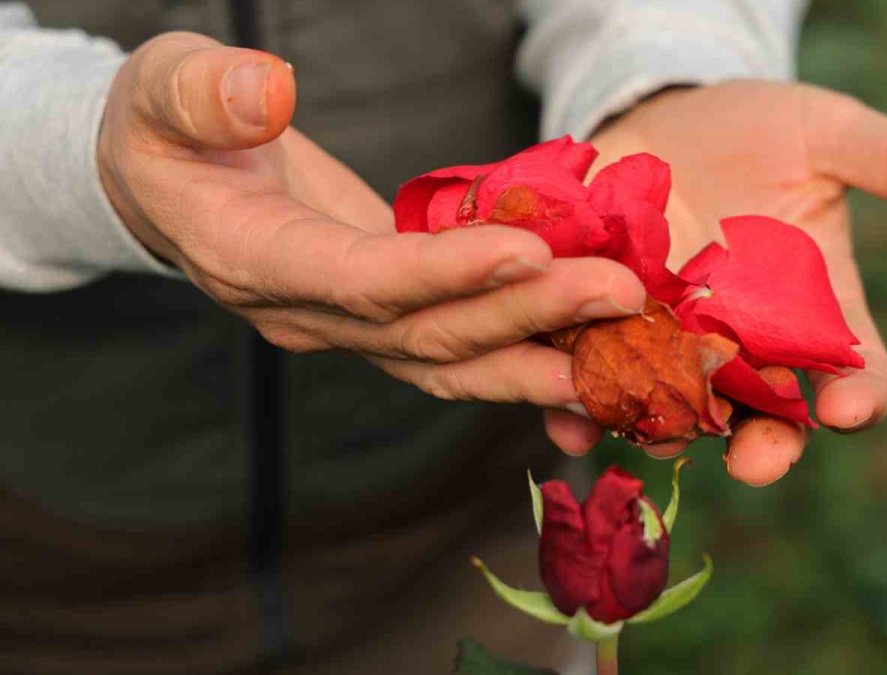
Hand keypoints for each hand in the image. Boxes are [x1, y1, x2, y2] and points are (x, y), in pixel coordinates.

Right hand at [99, 32, 643, 408]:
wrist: (171, 185)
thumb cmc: (167, 129)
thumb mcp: (164, 87)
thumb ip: (205, 93)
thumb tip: (264, 93)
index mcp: (254, 261)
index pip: (360, 280)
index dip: (442, 274)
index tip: (527, 252)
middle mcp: (309, 314)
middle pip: (429, 334)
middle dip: (526, 316)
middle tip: (618, 292)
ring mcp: (351, 327)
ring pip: (454, 363)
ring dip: (542, 359)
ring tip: (628, 350)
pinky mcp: (389, 319)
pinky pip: (462, 355)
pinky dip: (528, 365)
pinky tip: (594, 376)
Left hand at [545, 81, 886, 482]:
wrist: (665, 116)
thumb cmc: (759, 129)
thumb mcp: (829, 134)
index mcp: (816, 314)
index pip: (854, 375)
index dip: (857, 398)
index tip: (850, 408)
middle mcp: (749, 347)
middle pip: (766, 420)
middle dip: (764, 446)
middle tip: (755, 463)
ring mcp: (674, 346)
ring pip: (677, 413)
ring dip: (666, 431)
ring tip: (654, 433)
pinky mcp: (605, 330)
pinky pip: (593, 384)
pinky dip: (578, 407)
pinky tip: (567, 419)